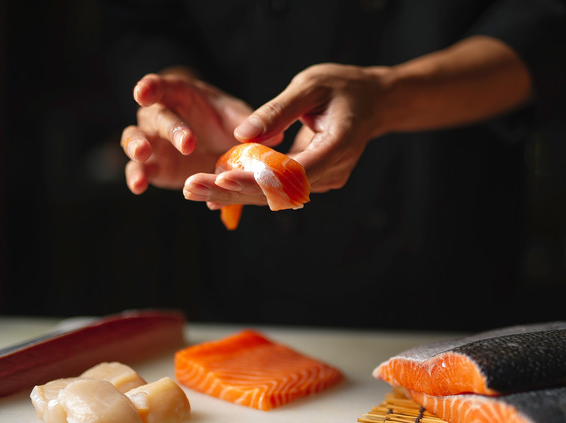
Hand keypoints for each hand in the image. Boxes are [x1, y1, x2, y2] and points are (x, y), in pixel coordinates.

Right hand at [120, 72, 254, 193]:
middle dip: (171, 128)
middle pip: (156, 116)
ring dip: (136, 146)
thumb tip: (273, 136)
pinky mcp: (154, 166)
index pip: (161, 86)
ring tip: (143, 155)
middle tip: (188, 144)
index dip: (150, 87)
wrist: (219, 146)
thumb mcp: (239, 118)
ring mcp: (153, 141)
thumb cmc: (225, 122)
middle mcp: (160, 115)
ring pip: (133, 139)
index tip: (142, 93)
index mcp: (179, 95)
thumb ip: (252, 124)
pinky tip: (139, 185)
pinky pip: (139, 169)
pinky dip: (136, 176)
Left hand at [184, 63, 388, 207]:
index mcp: (338, 146)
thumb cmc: (343, 87)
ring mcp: (325, 180)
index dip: (257, 180)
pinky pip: (279, 188)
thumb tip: (242, 135)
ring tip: (194, 190)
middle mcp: (333, 171)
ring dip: (235, 193)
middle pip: (279, 192)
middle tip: (192, 189)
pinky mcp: (314, 180)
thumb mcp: (310, 85)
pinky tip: (216, 187)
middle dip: (234, 192)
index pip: (293, 173)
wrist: (372, 102)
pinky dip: (249, 186)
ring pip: (275, 195)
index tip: (222, 179)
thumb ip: (278, 111)